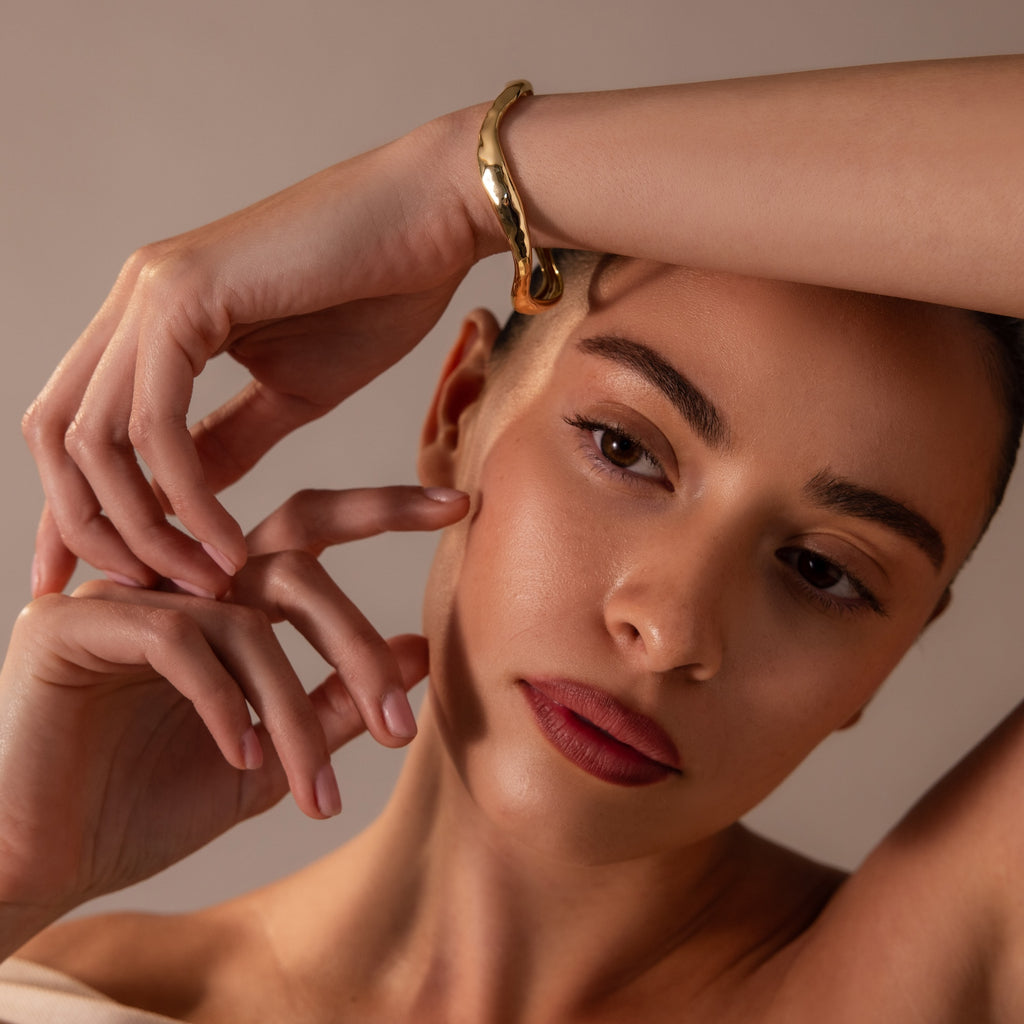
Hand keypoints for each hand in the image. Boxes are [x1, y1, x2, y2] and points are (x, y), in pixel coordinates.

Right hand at [0, 485, 466, 925]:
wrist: (42, 862)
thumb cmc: (148, 806)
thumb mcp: (271, 756)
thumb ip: (337, 701)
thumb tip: (415, 650)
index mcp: (222, 600)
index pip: (306, 535)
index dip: (379, 510)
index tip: (458, 506)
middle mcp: (177, 581)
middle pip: (289, 563)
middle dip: (352, 639)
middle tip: (400, 724)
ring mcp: (122, 593)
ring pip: (243, 621)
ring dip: (293, 713)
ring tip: (313, 792)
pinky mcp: (72, 625)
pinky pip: (177, 639)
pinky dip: (224, 703)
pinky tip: (241, 759)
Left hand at [23, 108, 490, 597]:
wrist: (435, 217)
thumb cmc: (378, 295)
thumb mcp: (292, 392)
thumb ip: (227, 444)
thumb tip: (184, 499)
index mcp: (152, 320)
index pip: (76, 427)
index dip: (69, 510)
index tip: (80, 580)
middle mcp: (133, 301)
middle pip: (57, 436)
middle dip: (85, 528)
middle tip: (137, 595)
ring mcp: (150, 292)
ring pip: (96, 438)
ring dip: (142, 527)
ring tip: (204, 582)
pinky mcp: (185, 295)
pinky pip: (157, 423)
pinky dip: (187, 498)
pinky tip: (231, 545)